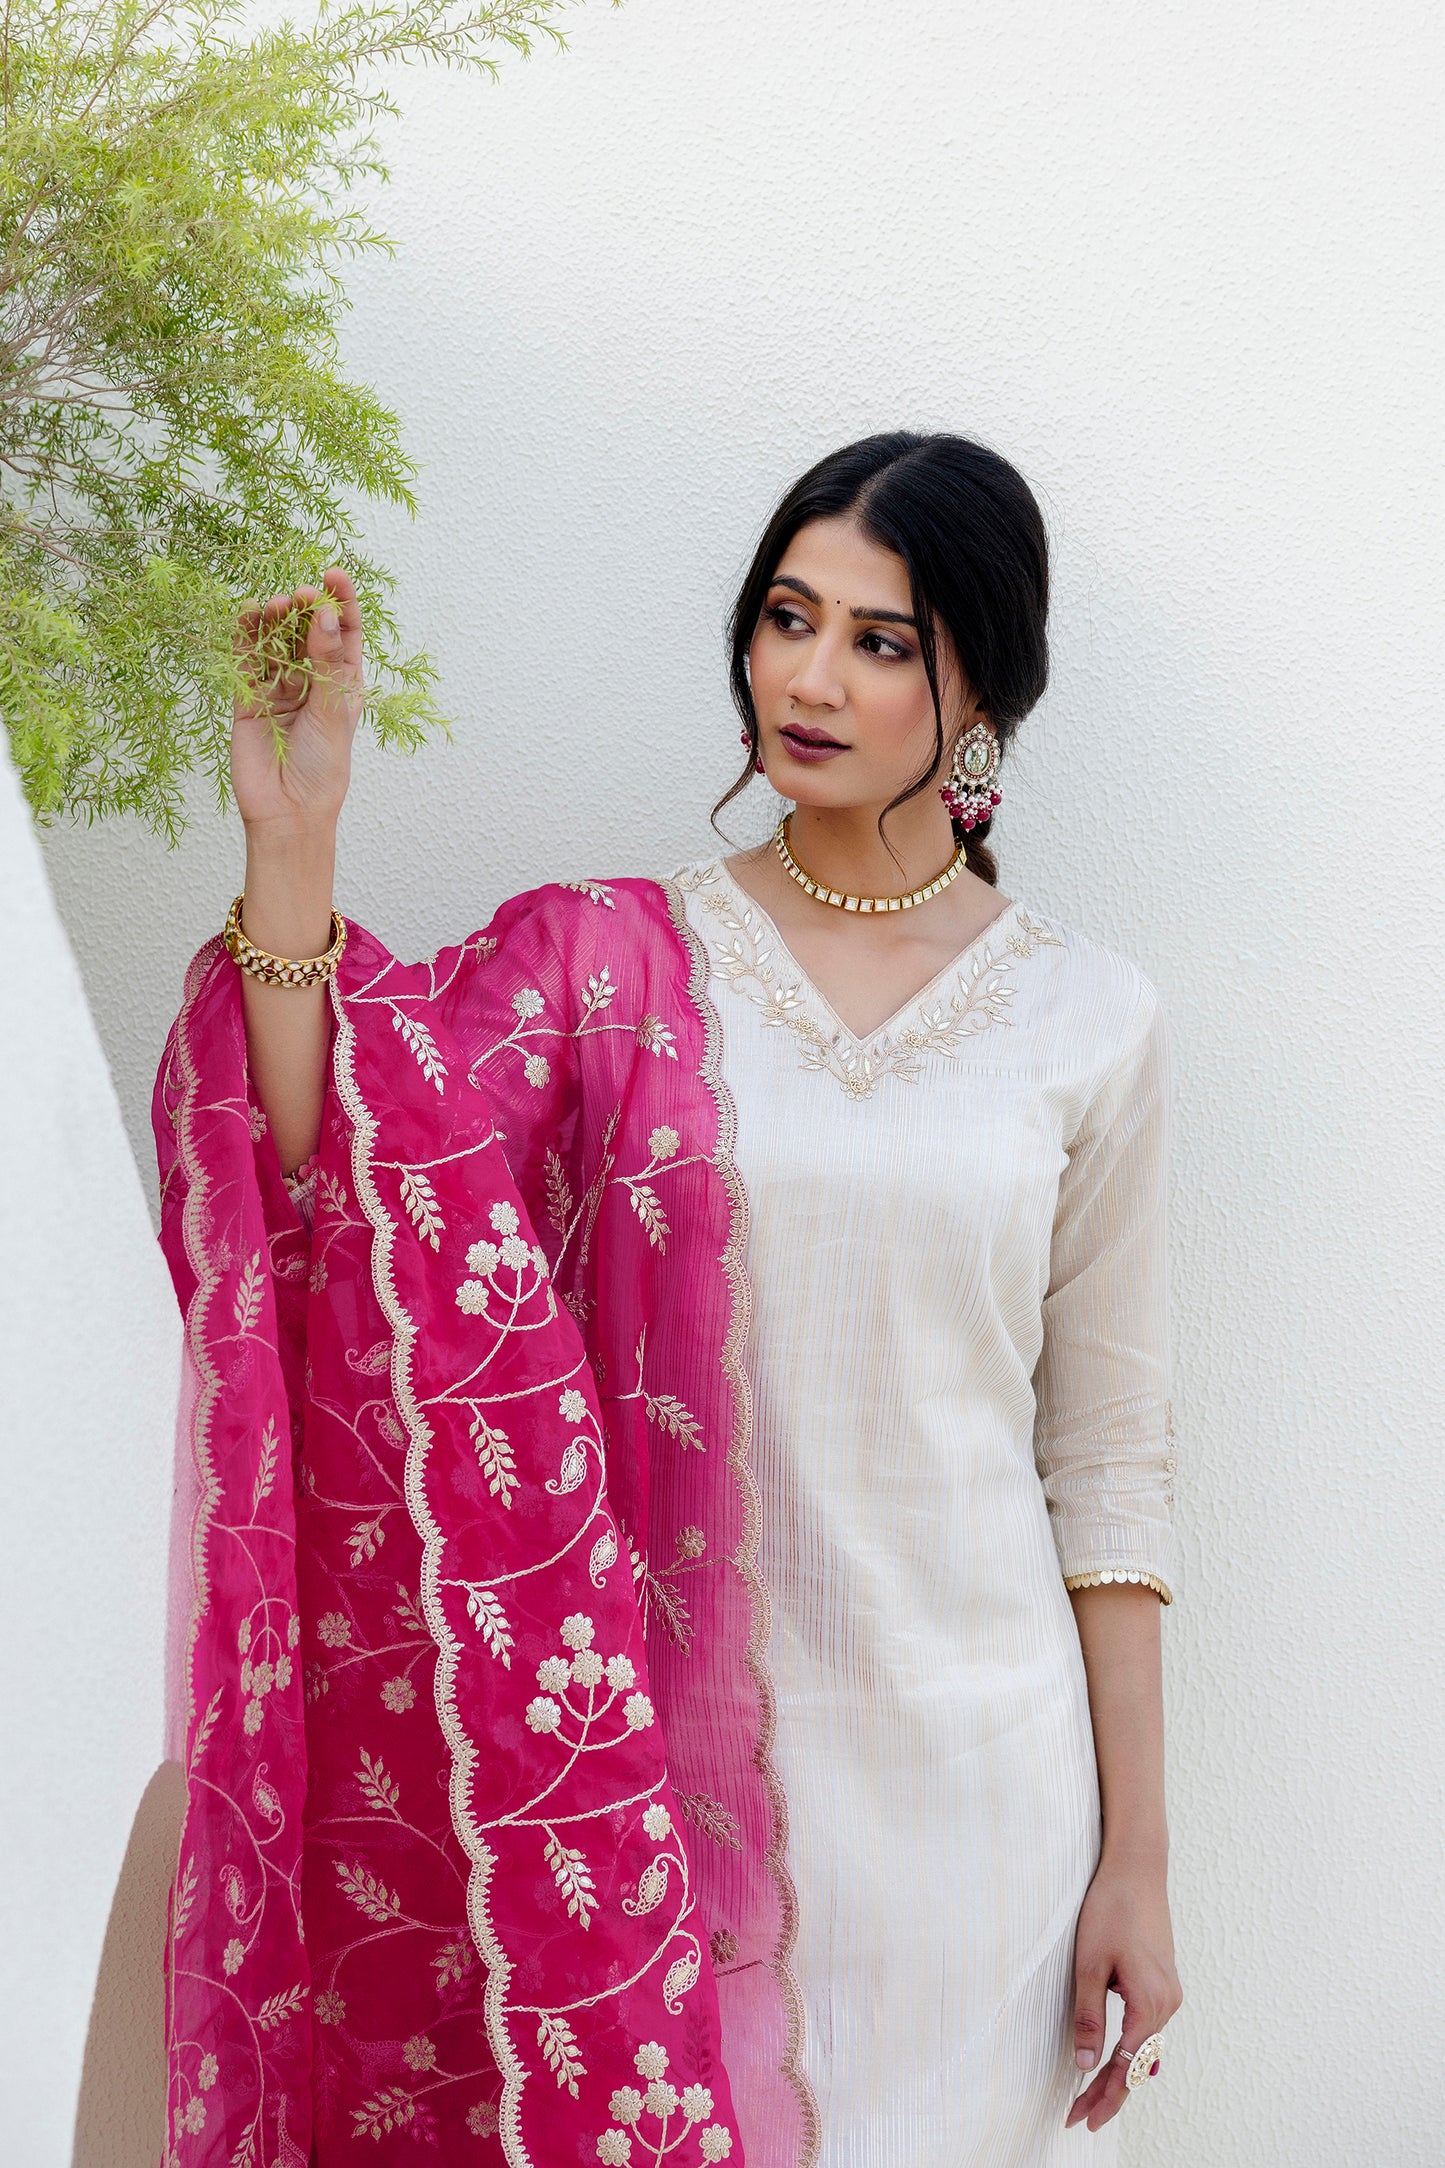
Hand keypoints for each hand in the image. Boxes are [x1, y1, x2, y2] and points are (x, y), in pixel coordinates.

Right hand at [231, 566, 362, 834]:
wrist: (287, 810)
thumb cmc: (322, 767)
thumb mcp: (333, 712)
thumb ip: (326, 662)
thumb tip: (323, 614)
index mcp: (342, 682)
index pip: (344, 631)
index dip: (340, 600)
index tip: (333, 573)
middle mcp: (311, 679)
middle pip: (306, 629)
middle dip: (303, 607)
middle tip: (299, 594)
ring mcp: (278, 686)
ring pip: (275, 639)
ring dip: (275, 618)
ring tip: (275, 604)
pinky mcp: (247, 696)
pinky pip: (246, 658)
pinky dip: (246, 634)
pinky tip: (247, 614)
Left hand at [1065, 1853, 1181, 2131]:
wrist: (1137, 1869)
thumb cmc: (1111, 1909)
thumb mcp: (1090, 1964)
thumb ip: (1089, 2016)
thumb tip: (1086, 2065)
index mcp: (1150, 2003)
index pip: (1126, 2068)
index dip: (1103, 2097)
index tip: (1080, 2119)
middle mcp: (1167, 2004)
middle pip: (1138, 2065)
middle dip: (1110, 2093)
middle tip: (1080, 2117)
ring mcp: (1169, 1993)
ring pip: (1145, 2048)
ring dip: (1119, 2072)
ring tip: (1091, 2096)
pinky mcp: (1164, 1982)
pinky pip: (1148, 2028)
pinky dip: (1130, 2049)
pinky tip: (1115, 2059)